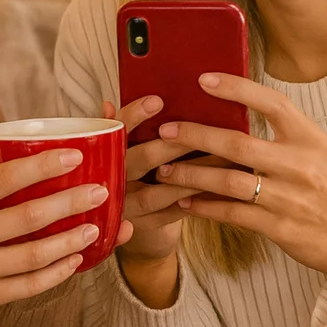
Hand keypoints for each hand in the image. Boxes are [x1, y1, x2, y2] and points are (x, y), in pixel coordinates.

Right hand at [0, 130, 118, 326]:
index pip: (2, 180)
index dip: (41, 166)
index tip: (72, 156)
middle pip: (28, 217)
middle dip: (69, 202)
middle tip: (100, 191)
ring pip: (33, 256)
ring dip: (69, 241)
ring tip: (96, 227)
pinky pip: (24, 288)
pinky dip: (53, 276)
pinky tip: (73, 263)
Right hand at [101, 97, 198, 306]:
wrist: (133, 221)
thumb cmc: (136, 172)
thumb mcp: (126, 147)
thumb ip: (122, 127)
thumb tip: (110, 104)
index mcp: (104, 154)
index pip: (115, 130)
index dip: (134, 115)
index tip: (158, 100)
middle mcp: (109, 181)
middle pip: (138, 159)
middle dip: (171, 145)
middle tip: (202, 132)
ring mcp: (126, 206)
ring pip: (157, 192)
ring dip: (190, 176)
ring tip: (222, 159)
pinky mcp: (145, 226)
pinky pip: (171, 213)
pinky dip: (195, 201)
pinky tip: (219, 188)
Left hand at [156, 74, 326, 289]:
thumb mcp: (317, 149)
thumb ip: (282, 132)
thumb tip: (232, 109)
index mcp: (309, 137)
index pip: (271, 103)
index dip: (237, 88)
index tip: (203, 80)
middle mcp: (300, 165)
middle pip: (238, 145)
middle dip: (196, 136)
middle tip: (166, 131)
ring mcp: (290, 198)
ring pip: (229, 183)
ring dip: (192, 175)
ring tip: (164, 171)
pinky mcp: (281, 228)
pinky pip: (234, 215)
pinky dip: (206, 208)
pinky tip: (186, 202)